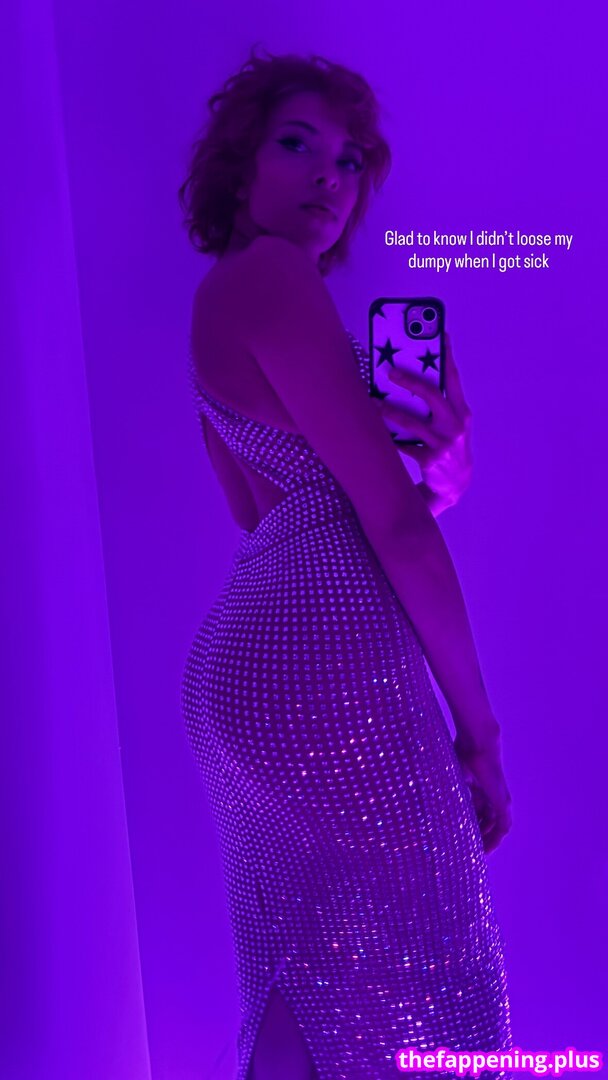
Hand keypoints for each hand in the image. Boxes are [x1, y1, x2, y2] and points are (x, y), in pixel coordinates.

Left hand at [375, 332, 472, 509]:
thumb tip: (408, 379)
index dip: (447, 357)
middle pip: (432, 396)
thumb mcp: (451, 425)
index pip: (453, 380)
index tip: (439, 335)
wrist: (455, 485)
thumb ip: (438, 405)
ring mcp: (444, 444)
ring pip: (413, 422)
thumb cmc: (448, 446)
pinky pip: (405, 445)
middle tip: (390, 372)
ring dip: (390, 411)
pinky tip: (377, 431)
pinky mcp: (431, 460)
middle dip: (410, 381)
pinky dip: (391, 438)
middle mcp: (456, 426)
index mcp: (462, 413)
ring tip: (374, 403)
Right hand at [453, 731, 512, 854]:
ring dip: (488, 840)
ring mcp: (498, 800)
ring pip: (495, 826)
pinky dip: (496, 837)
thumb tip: (424, 809)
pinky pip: (503, 825)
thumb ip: (445, 794)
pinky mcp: (503, 802)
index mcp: (477, 790)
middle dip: (478, 838)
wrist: (477, 744)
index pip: (475, 814)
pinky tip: (488, 847)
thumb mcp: (451, 780)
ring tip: (478, 854)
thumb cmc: (461, 755)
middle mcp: (490, 797)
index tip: (459, 840)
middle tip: (468, 852)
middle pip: (486, 823)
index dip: (468, 827)